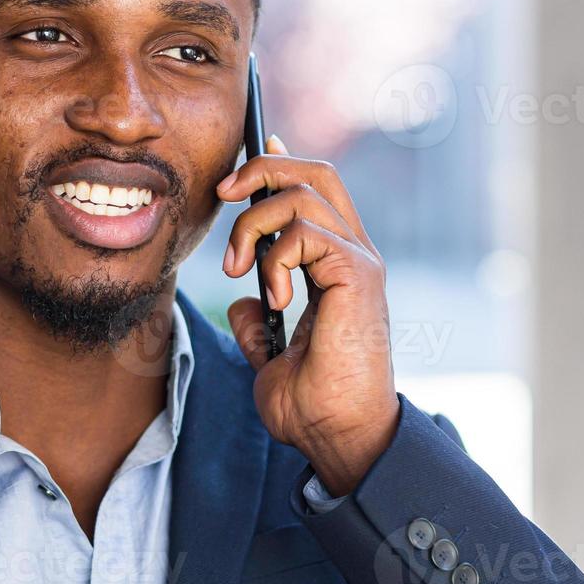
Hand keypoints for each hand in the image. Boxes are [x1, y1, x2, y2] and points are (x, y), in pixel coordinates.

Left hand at [218, 135, 400, 494]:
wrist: (341, 437)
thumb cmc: (315, 407)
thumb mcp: (271, 359)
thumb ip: (259, 325)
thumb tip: (242, 303)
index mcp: (338, 265)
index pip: (316, 190)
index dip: (283, 161)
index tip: (255, 146)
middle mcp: (354, 254)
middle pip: (316, 172)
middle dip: (264, 167)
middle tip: (223, 192)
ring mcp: (359, 261)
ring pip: (303, 194)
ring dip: (254, 223)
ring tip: (237, 268)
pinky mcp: (358, 275)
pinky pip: (306, 232)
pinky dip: (275, 257)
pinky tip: (273, 296)